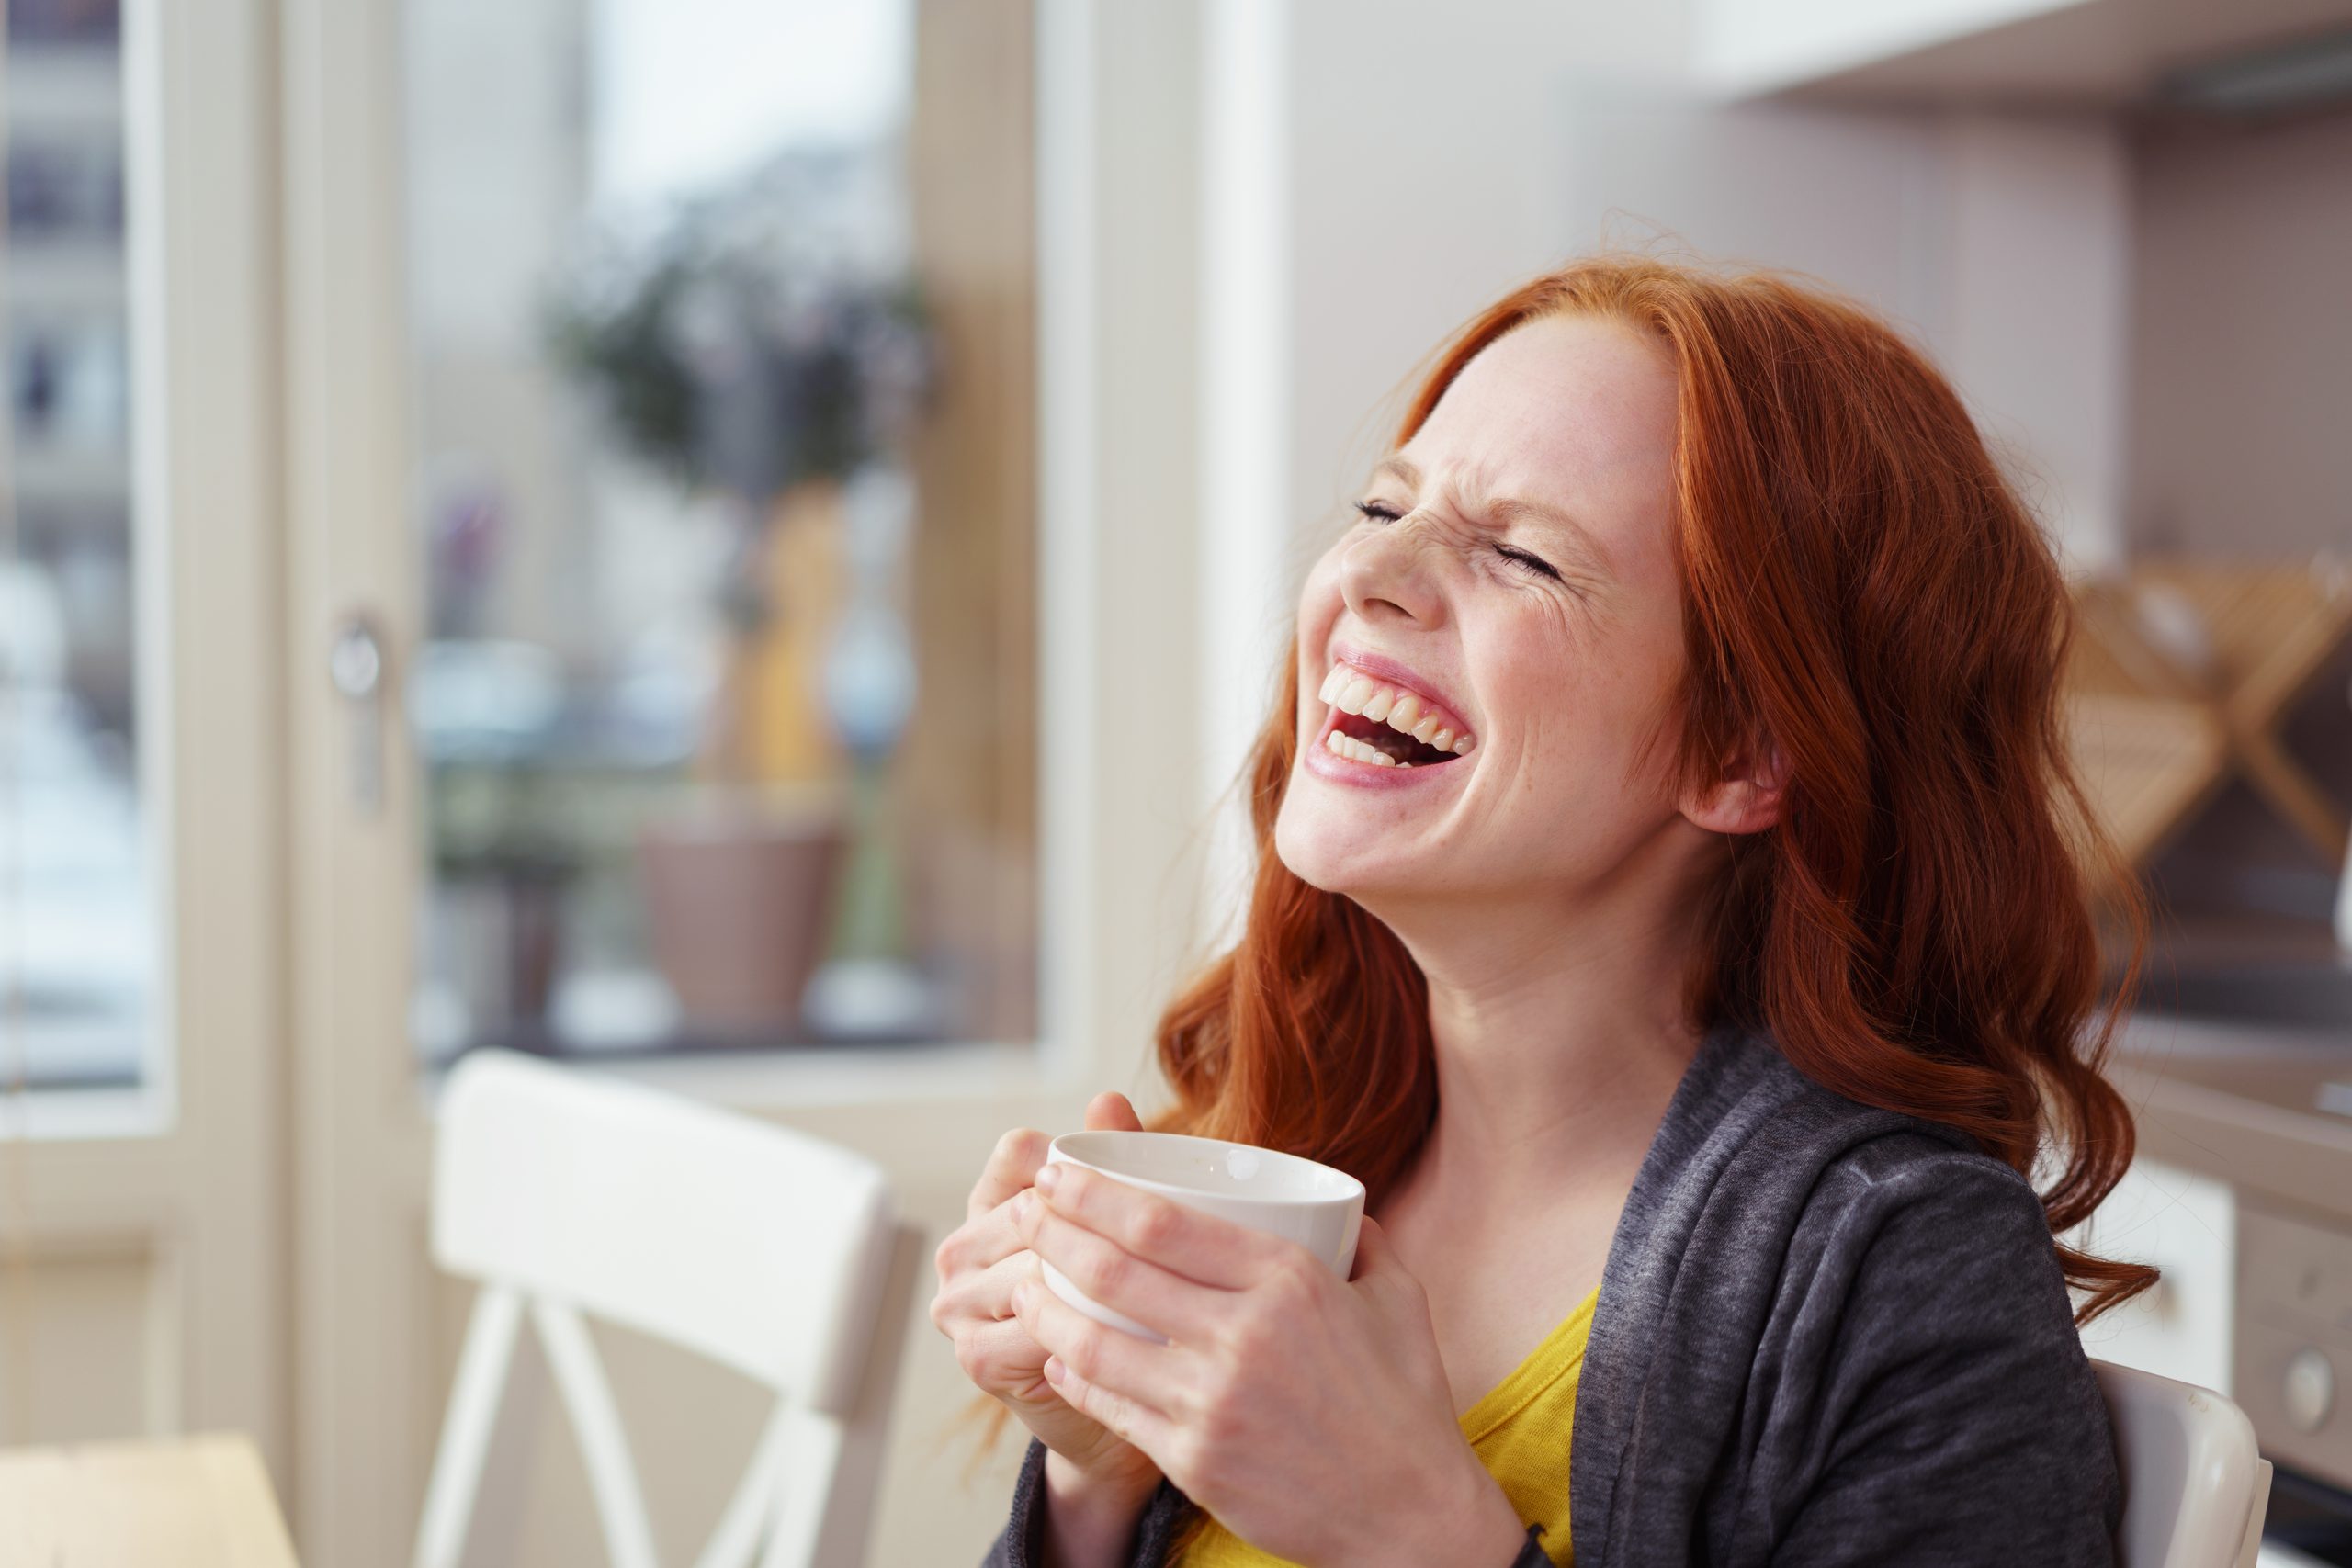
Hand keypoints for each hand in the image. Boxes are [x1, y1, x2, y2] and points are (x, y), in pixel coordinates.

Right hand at [929, 1092, 1165, 1505]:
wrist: (1108, 1406)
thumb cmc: (1115, 1302)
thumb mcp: (1117, 1226)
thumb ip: (1115, 1160)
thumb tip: (1108, 1099)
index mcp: (988, 1201)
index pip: (1016, 1152)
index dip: (1072, 1163)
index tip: (1132, 1183)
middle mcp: (960, 1248)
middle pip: (1028, 1210)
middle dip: (1094, 1223)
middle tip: (1166, 1240)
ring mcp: (958, 1303)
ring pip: (1034, 1267)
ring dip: (1095, 1277)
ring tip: (1159, 1282)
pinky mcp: (976, 1355)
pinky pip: (1038, 1325)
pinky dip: (1085, 1327)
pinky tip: (1129, 1328)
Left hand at [1007, 1163, 1528, 1567]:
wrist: (1411, 1517)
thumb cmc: (1405, 1403)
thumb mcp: (1397, 1298)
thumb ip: (1360, 1240)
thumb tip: (1338, 1204)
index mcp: (1289, 1280)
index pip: (1162, 1222)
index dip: (1094, 1193)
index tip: (1061, 1173)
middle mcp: (1243, 1335)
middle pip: (1114, 1270)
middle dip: (1054, 1232)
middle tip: (1028, 1211)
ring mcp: (1212, 1403)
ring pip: (1093, 1343)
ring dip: (1043, 1305)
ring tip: (1021, 1282)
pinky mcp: (1193, 1460)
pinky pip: (1109, 1406)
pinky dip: (1071, 1374)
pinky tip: (1055, 1353)